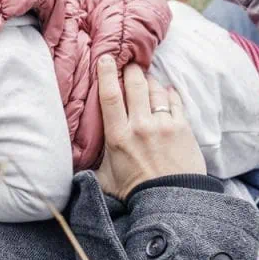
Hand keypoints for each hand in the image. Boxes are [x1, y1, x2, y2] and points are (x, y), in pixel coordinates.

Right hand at [94, 56, 205, 200]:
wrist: (171, 201)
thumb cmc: (135, 192)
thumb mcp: (105, 178)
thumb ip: (92, 164)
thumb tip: (75, 159)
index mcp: (118, 136)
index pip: (109, 96)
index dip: (106, 73)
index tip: (106, 58)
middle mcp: (140, 126)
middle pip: (135, 84)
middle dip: (131, 70)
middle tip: (129, 64)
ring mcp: (164, 125)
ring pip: (156, 90)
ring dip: (150, 82)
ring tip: (147, 80)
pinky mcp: (183, 128)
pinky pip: (176, 101)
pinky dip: (170, 93)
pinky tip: (166, 92)